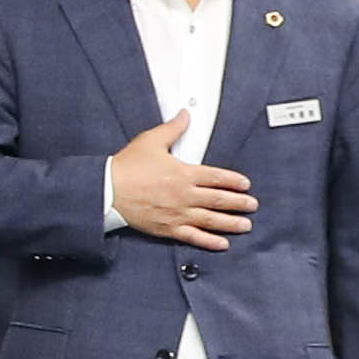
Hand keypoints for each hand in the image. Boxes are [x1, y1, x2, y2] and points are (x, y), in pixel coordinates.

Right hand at [108, 111, 255, 247]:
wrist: (106, 190)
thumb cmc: (127, 166)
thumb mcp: (150, 141)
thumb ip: (172, 128)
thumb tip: (186, 114)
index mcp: (184, 173)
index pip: (217, 177)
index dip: (234, 181)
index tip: (245, 184)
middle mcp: (185, 195)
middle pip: (219, 200)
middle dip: (239, 203)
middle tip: (252, 205)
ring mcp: (177, 213)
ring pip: (211, 219)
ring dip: (231, 223)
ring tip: (246, 225)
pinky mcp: (167, 228)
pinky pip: (193, 236)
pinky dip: (209, 241)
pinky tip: (222, 244)